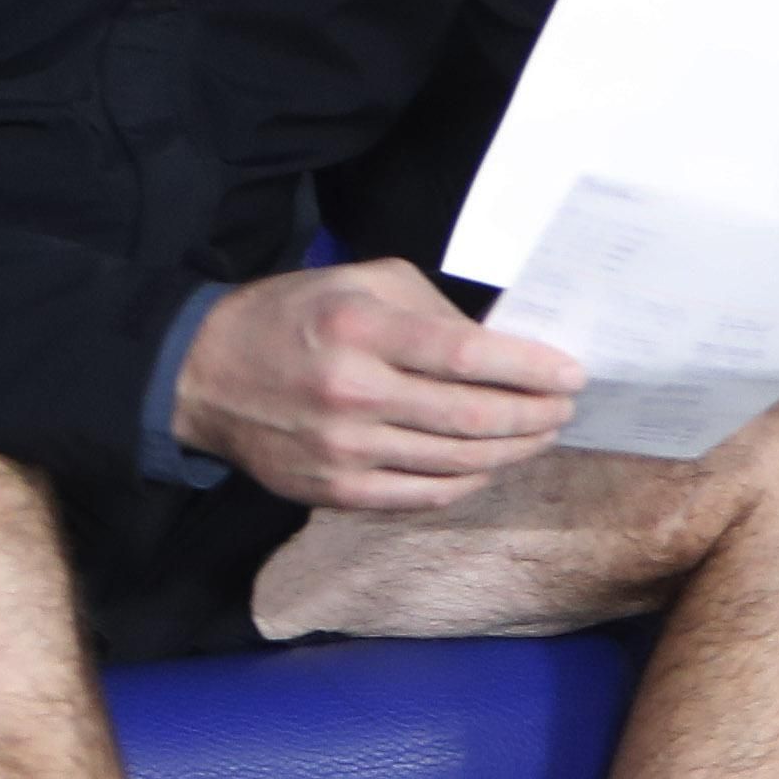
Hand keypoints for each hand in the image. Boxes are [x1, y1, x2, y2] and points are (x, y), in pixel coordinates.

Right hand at [174, 260, 584, 511]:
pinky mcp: (334, 491)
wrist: (205, 374)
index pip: (465, 354)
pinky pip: (426, 496)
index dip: (529, 367)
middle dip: (536, 415)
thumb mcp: (362, 283)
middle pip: (472, 416)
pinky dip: (470, 480)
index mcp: (358, 328)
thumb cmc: (297, 317)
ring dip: (514, 450)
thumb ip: (435, 311)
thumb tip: (508, 346)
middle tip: (566, 408)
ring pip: (457, 461)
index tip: (572, 373)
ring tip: (541, 434)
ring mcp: (341, 449)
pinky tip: (490, 462)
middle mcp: (350, 391)